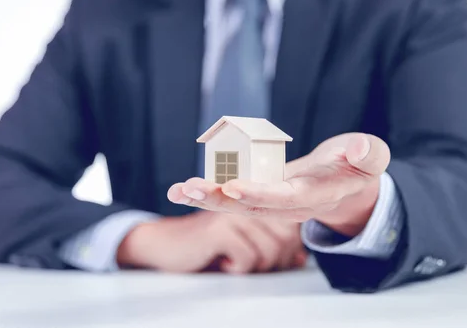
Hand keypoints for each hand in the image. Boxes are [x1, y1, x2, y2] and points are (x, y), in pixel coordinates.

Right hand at [116, 211, 306, 273]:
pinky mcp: (219, 229)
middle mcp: (245, 201)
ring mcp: (233, 213)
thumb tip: (301, 259)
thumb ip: (271, 242)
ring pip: (272, 248)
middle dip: (276, 261)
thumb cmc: (207, 244)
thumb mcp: (243, 240)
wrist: (165, 244)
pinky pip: (250, 257)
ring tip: (234, 263)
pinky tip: (223, 263)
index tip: (274, 260)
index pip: (291, 226)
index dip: (290, 250)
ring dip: (256, 266)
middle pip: (286, 238)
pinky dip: (239, 268)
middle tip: (251, 265)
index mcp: (253, 199)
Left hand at [167, 133, 389, 236]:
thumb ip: (368, 154)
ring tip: (176, 191)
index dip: (261, 194)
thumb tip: (360, 148)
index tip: (234, 188)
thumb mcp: (372, 157)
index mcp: (315, 194)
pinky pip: (232, 195)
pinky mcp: (261, 193)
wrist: (346, 185)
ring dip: (205, 199)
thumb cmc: (358, 166)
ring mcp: (272, 201)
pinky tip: (182, 189)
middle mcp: (289, 204)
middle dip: (219, 200)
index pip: (286, 197)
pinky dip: (208, 193)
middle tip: (188, 189)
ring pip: (236, 205)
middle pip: (251, 207)